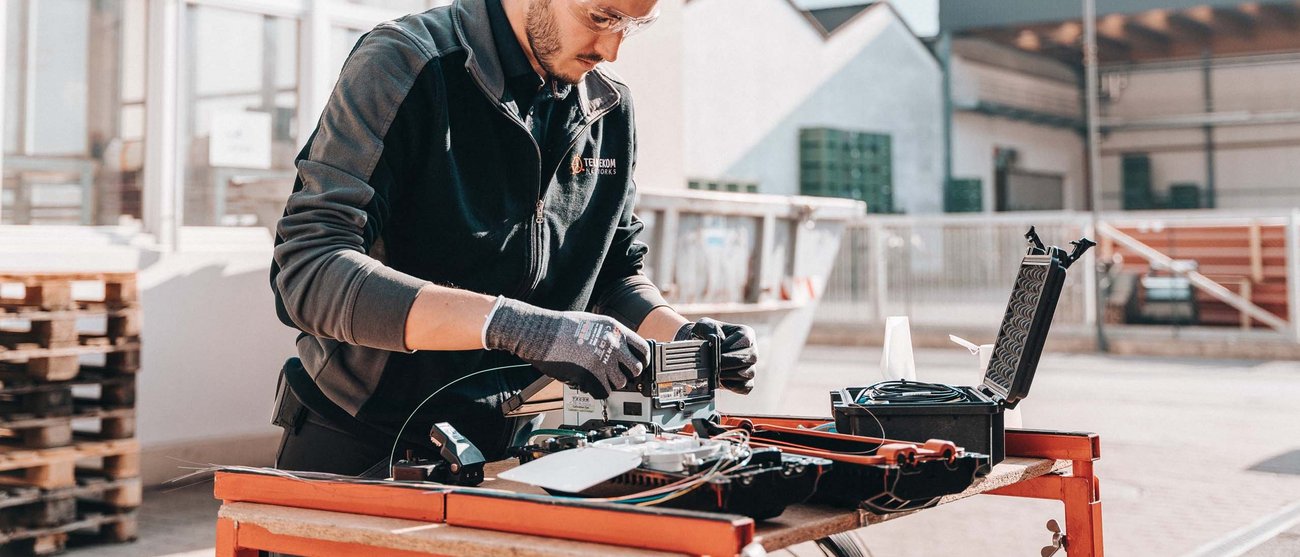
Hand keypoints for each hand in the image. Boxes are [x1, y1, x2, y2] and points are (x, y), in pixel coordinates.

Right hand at [484, 297, 647, 398]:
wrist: (540, 332)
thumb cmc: (561, 326)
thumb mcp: (594, 322)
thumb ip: (610, 335)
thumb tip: (622, 349)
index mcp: (615, 330)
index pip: (642, 349)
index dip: (641, 360)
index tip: (636, 365)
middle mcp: (612, 344)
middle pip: (635, 369)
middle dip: (627, 374)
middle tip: (616, 375)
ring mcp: (602, 360)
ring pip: (620, 383)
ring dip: (610, 384)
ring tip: (598, 378)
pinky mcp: (589, 375)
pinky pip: (603, 392)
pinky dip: (597, 391)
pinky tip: (589, 384)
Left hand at [675, 317, 757, 394]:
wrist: (699, 352)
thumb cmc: (703, 336)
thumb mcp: (703, 325)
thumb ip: (709, 328)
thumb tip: (717, 338)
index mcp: (746, 334)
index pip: (745, 340)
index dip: (730, 346)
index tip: (715, 349)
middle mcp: (751, 350)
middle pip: (749, 358)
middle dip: (728, 362)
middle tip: (712, 364)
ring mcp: (750, 367)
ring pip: (748, 373)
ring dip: (728, 374)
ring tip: (714, 372)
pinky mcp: (745, 382)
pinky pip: (745, 387)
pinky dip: (733, 386)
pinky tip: (721, 381)